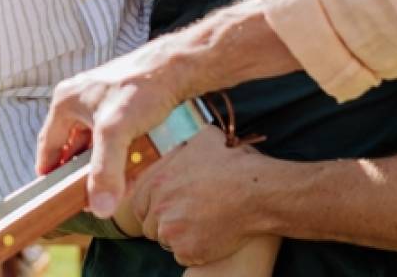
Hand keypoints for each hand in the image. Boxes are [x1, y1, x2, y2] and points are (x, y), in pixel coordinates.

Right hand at [35, 40, 193, 218]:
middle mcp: (81, 99)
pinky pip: (116, 135)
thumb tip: (100, 207)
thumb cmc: (142, 87)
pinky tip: (132, 169)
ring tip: (112, 185)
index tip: (54, 194)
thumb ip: (105, 170)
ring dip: (104, 163)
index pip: (48, 144)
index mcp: (67, 102)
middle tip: (87, 195)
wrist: (178, 67)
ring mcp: (103, 101)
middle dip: (82, 172)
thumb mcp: (116, 131)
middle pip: (73, 146)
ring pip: (97, 142)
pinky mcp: (123, 103)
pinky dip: (121, 153)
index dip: (50, 171)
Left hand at [126, 127, 271, 265]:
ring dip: (182, 238)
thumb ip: (183, 149)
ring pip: (168, 242)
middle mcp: (159, 208)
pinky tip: (213, 236)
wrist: (257, 191)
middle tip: (191, 219)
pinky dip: (197, 251)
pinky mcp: (188, 250)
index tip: (171, 209)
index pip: (139, 205)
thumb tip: (181, 147)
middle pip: (151, 227)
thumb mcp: (204, 139)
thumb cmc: (235, 163)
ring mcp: (172, 231)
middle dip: (167, 225)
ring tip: (206, 225)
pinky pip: (184, 256)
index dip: (155, 209)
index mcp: (157, 182)